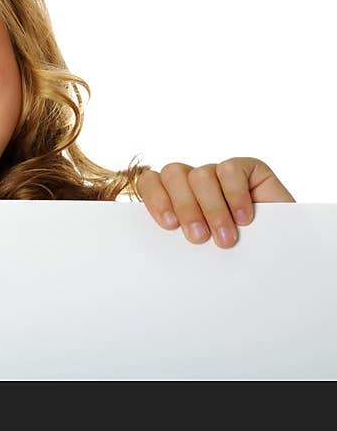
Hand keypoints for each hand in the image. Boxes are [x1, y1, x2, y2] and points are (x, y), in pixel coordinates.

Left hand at [137, 157, 294, 248]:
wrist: (280, 262)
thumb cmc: (234, 258)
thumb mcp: (199, 250)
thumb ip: (178, 237)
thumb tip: (157, 242)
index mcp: (174, 197)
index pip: (150, 181)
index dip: (155, 198)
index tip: (169, 225)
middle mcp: (194, 182)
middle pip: (173, 174)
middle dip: (185, 208)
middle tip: (198, 238)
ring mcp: (219, 174)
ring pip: (201, 174)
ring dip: (212, 209)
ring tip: (225, 238)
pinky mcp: (248, 169)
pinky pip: (230, 170)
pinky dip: (235, 195)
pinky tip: (244, 219)